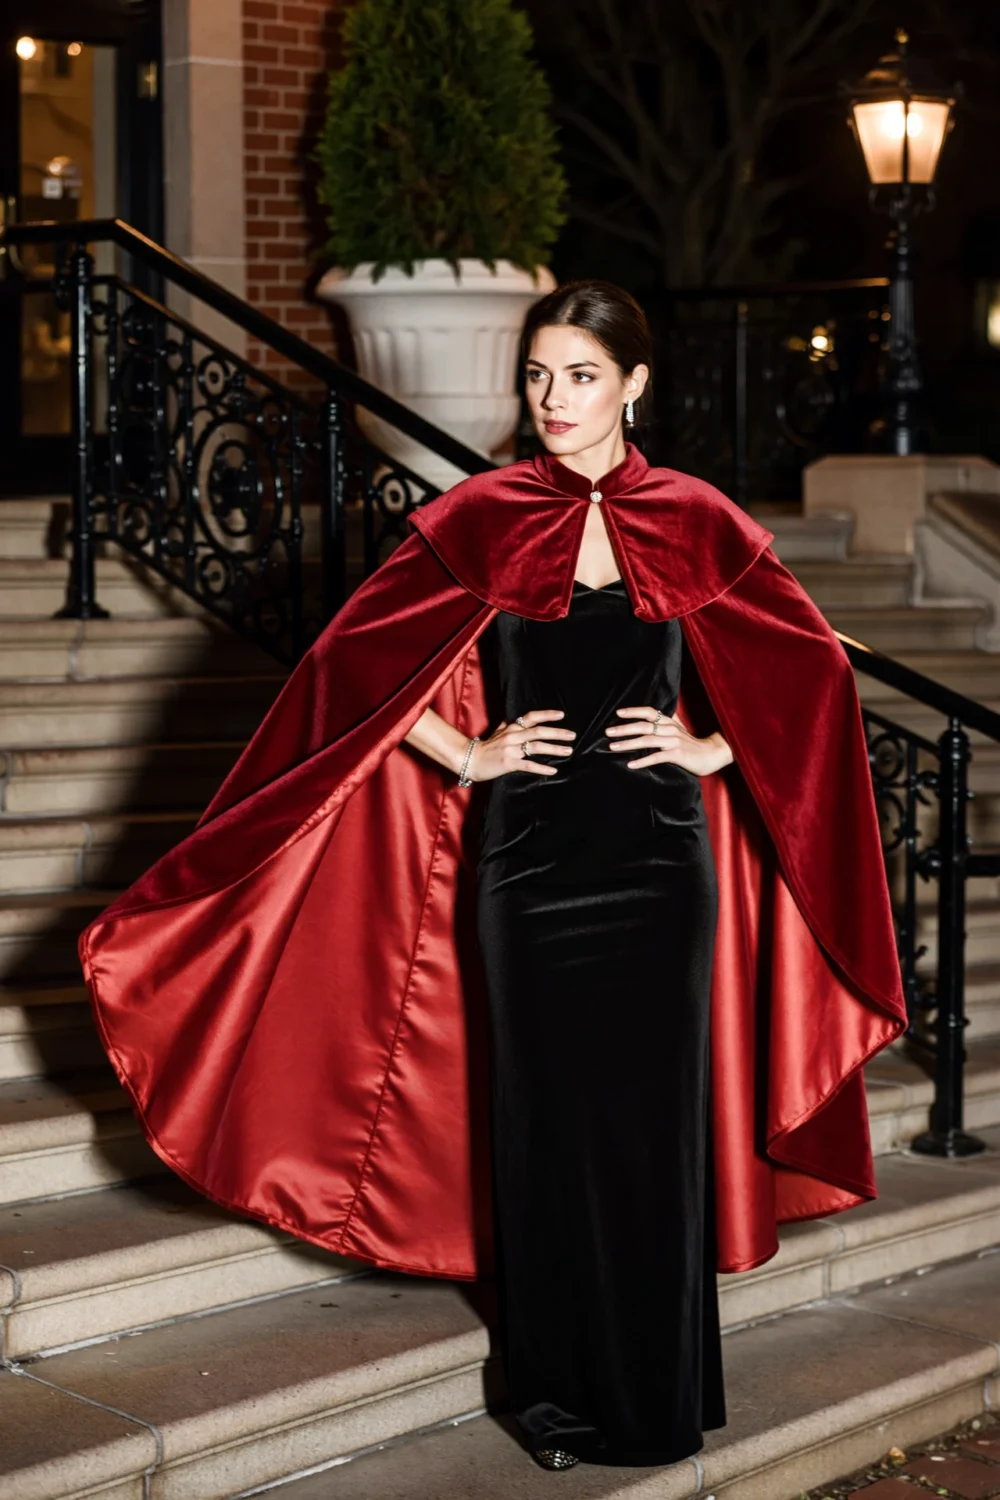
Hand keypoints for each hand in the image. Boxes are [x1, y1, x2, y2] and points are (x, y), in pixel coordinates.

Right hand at [465, 709, 575, 780]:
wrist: (471, 759)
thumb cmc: (485, 747)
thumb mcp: (497, 732)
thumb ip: (508, 725)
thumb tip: (518, 719)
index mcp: (511, 727)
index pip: (531, 717)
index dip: (547, 715)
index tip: (562, 715)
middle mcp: (513, 736)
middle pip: (538, 731)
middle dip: (557, 733)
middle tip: (572, 735)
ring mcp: (511, 750)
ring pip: (536, 747)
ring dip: (554, 749)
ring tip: (568, 751)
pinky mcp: (509, 763)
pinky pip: (528, 765)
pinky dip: (541, 768)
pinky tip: (553, 770)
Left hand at [605, 706, 732, 775]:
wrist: (712, 754)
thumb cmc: (692, 744)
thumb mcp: (679, 729)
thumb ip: (666, 722)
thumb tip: (652, 716)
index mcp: (669, 722)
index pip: (649, 712)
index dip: (633, 711)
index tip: (618, 713)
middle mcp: (670, 729)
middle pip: (644, 726)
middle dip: (624, 728)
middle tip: (608, 732)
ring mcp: (674, 742)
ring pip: (647, 740)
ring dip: (628, 744)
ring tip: (613, 747)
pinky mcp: (677, 755)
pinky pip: (657, 757)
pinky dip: (643, 760)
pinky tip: (631, 764)